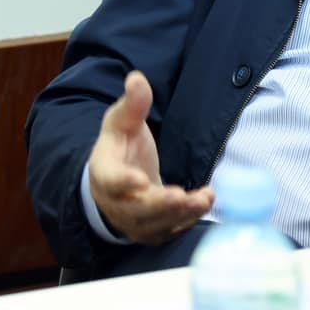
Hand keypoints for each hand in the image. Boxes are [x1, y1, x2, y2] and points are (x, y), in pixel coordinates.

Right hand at [87, 71, 215, 243]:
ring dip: (182, 214)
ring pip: (157, 224)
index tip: (139, 180)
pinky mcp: (154, 231)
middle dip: (161, 205)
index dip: (124, 183)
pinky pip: (170, 231)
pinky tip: (204, 203)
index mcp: (105, 173)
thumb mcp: (122, 122)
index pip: (112, 181)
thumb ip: (132, 104)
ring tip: (204, 198)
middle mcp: (117, 203)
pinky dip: (188, 221)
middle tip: (182, 196)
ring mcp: (135, 221)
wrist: (117, 181)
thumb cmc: (120, 148)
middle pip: (137, 210)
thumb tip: (137, 78)